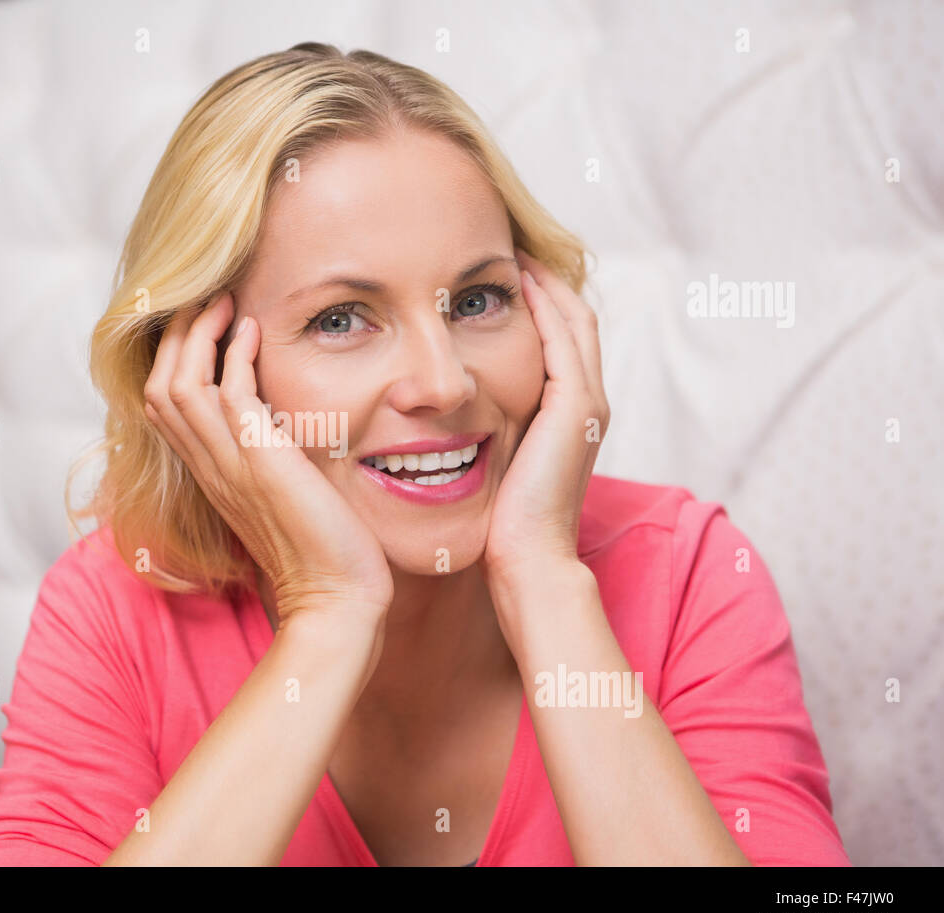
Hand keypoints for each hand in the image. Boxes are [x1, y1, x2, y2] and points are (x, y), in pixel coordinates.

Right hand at [143, 291, 393, 624]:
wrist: (335, 597)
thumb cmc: (321, 550)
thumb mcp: (284, 492)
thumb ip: (271, 456)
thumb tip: (282, 418)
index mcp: (211, 474)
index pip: (164, 405)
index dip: (174, 358)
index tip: (203, 324)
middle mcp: (209, 467)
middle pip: (159, 385)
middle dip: (175, 335)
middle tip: (204, 298)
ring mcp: (229, 465)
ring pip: (179, 384)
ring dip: (196, 334)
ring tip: (222, 300)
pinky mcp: (259, 462)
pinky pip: (227, 393)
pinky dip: (234, 353)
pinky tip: (253, 329)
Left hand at [481, 250, 609, 577]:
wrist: (527, 565)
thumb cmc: (498, 529)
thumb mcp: (489, 469)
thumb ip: (478, 436)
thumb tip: (430, 418)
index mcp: (566, 417)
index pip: (556, 341)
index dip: (532, 304)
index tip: (493, 275)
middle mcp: (585, 404)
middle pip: (571, 319)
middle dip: (541, 281)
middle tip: (505, 245)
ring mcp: (586, 404)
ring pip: (573, 319)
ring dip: (544, 281)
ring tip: (510, 248)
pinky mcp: (576, 407)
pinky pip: (563, 337)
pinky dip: (544, 304)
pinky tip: (515, 279)